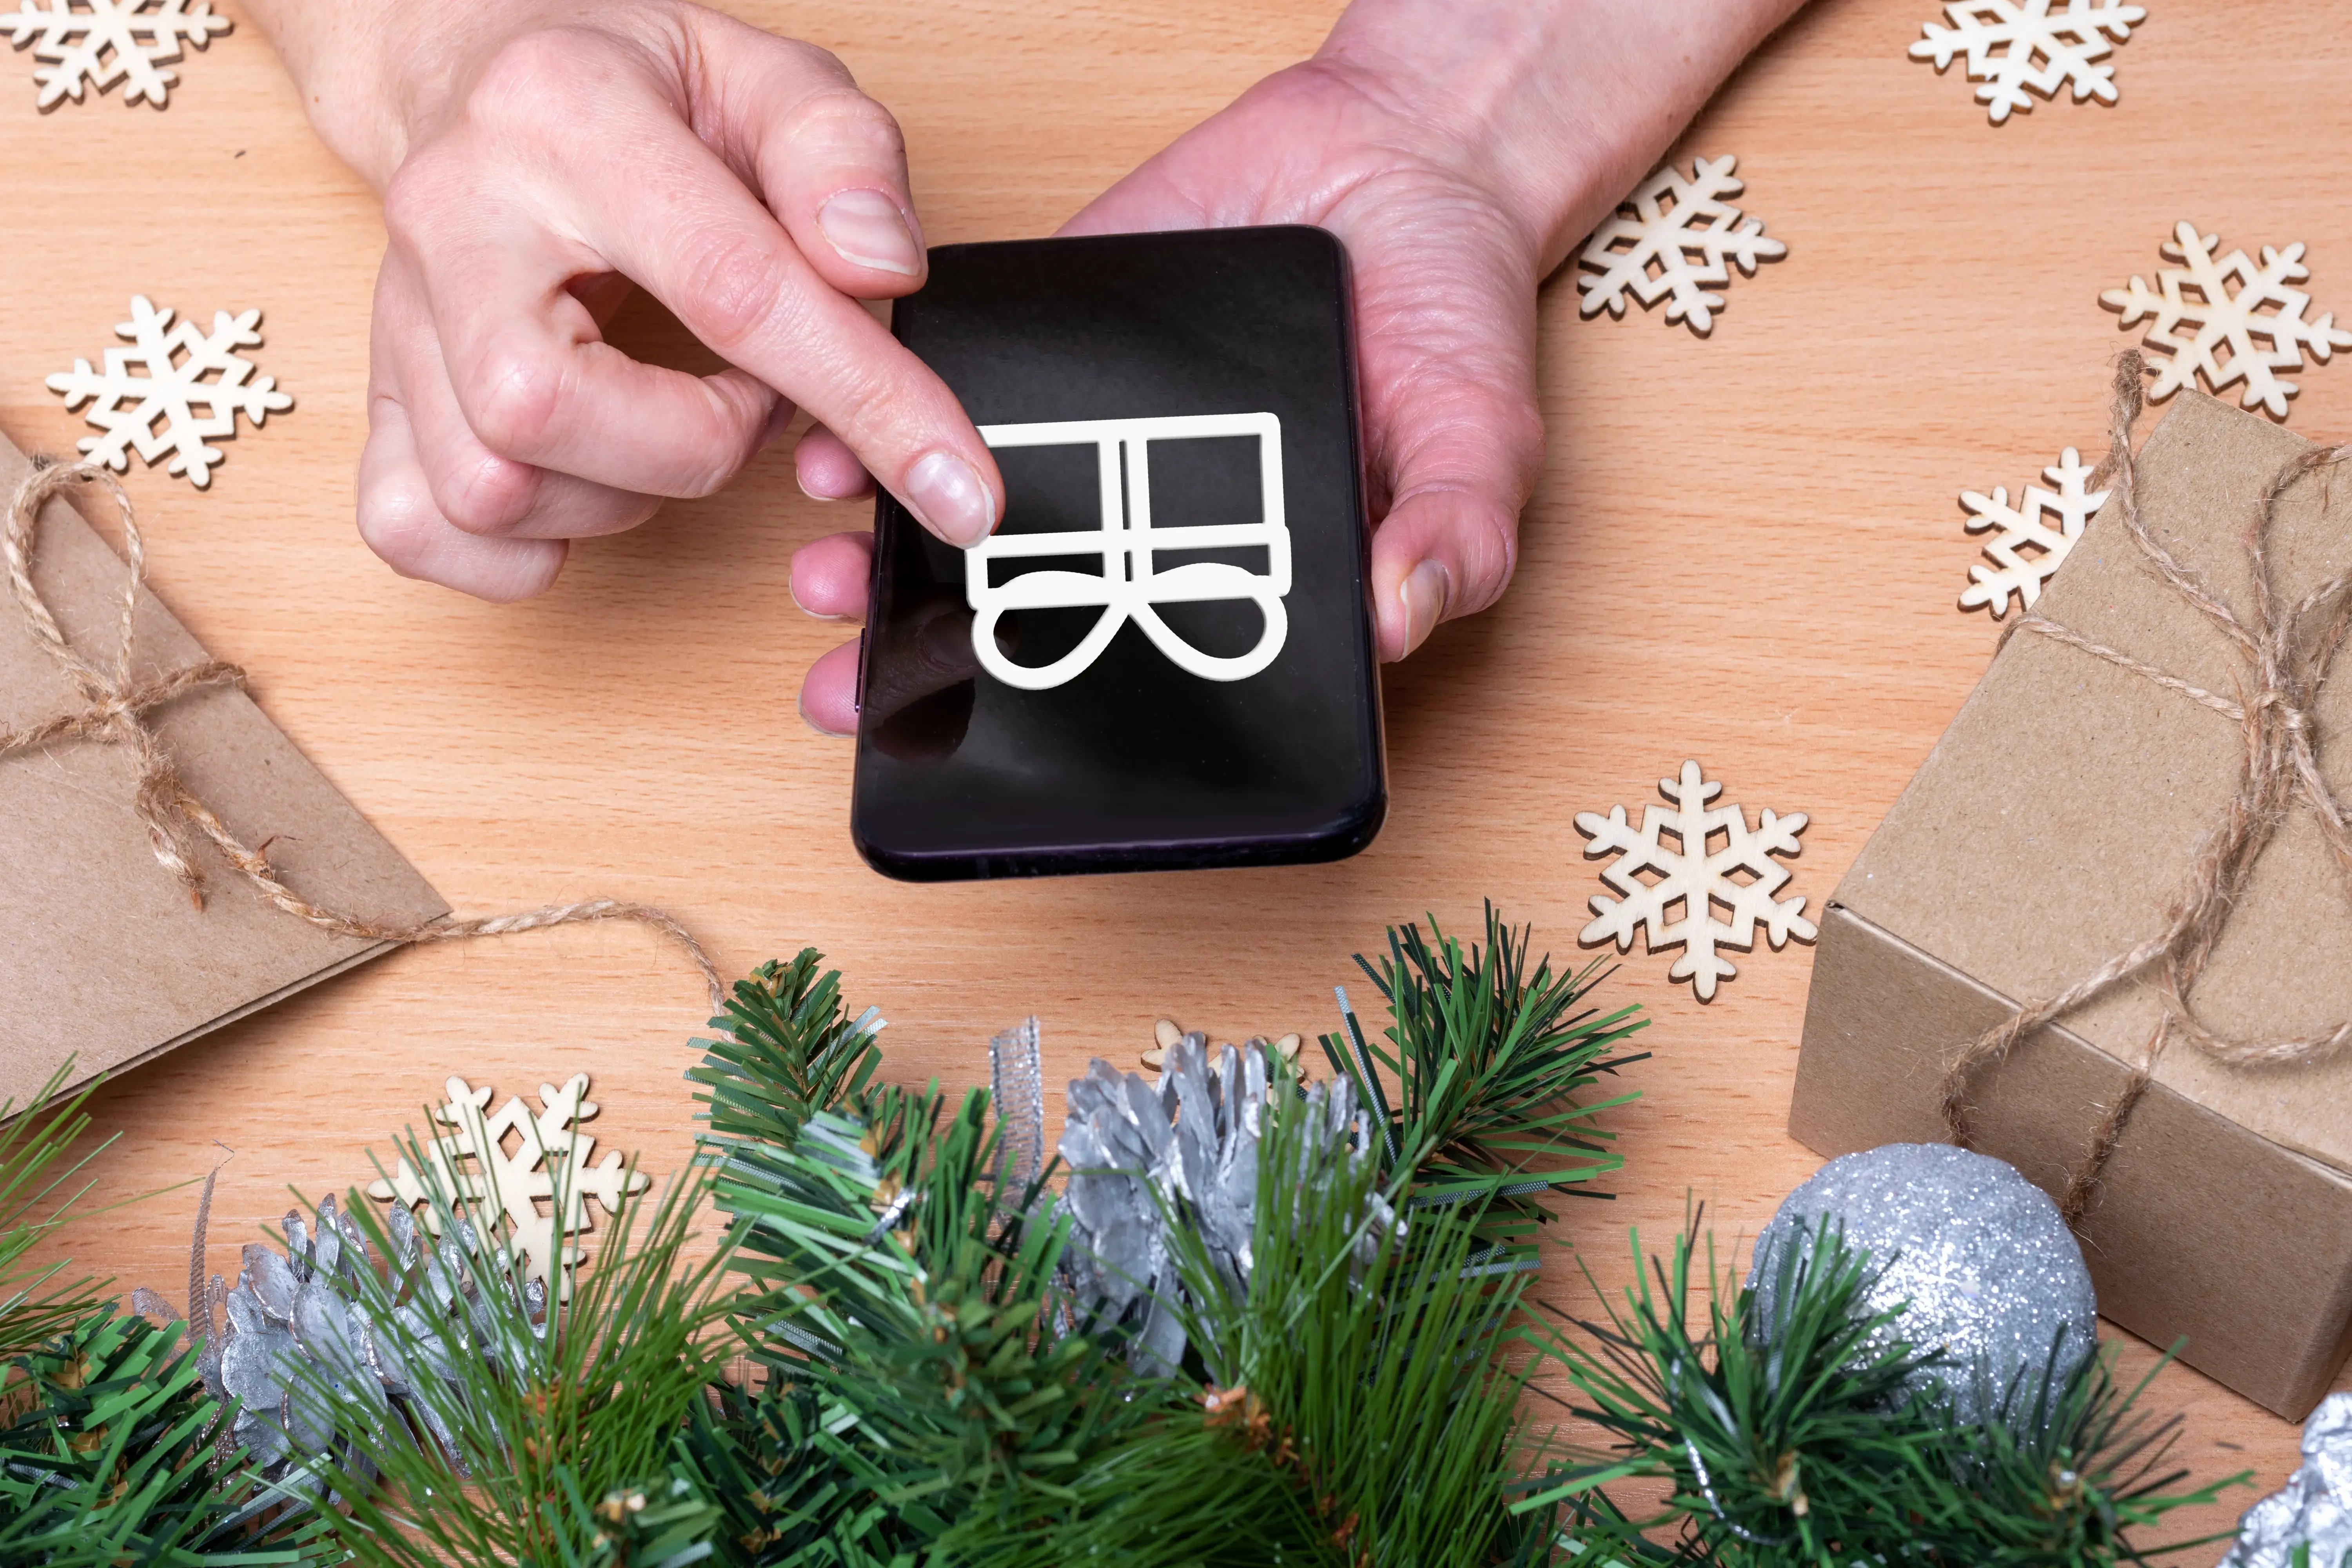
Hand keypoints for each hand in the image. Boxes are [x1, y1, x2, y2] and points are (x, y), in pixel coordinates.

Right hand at [247, 0, 1004, 599]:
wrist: (481, 77)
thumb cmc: (639, 93)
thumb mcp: (769, 77)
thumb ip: (845, 156)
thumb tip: (878, 270)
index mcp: (564, 119)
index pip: (735, 291)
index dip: (869, 404)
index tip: (959, 486)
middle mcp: (454, 218)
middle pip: (548, 411)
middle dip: (693, 446)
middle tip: (744, 394)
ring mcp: (395, 318)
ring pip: (491, 486)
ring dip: (623, 494)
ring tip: (672, 417)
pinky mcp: (376, 401)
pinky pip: (416, 528)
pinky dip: (519, 549)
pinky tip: (591, 482)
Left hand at [788, 0, 1802, 734]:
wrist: (1403, 155)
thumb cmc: (1449, 318)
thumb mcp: (1479, 438)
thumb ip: (1451, 534)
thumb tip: (1402, 620)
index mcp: (1240, 576)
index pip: (1136, 679)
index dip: (1053, 730)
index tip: (975, 753)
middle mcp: (1151, 520)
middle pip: (1026, 612)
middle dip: (932, 654)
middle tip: (859, 683)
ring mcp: (1091, 438)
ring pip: (967, 514)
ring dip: (889, 552)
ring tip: (835, 574)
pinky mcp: (1053, 344)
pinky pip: (952, 385)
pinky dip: (883, 411)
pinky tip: (829, 448)